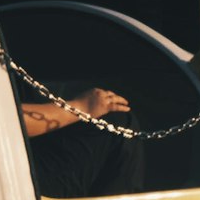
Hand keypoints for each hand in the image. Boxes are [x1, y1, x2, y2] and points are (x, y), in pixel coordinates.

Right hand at [16, 87, 130, 138]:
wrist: (74, 109)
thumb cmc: (72, 108)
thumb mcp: (76, 103)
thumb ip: (78, 103)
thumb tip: (71, 108)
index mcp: (93, 90)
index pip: (103, 92)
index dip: (108, 96)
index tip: (111, 97)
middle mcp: (99, 92)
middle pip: (110, 94)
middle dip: (116, 97)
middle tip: (121, 99)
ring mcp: (103, 98)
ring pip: (115, 99)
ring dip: (121, 101)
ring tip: (127, 104)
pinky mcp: (105, 106)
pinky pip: (116, 106)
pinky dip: (123, 107)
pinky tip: (128, 109)